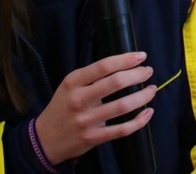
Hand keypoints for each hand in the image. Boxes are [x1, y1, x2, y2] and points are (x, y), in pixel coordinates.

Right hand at [33, 51, 156, 164]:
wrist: (44, 139)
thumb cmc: (63, 107)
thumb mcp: (70, 86)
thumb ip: (92, 76)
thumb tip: (124, 64)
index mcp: (73, 82)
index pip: (104, 66)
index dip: (126, 59)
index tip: (141, 56)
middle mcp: (79, 100)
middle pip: (116, 83)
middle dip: (138, 75)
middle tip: (148, 72)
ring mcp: (86, 120)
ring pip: (122, 106)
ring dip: (143, 97)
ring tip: (152, 90)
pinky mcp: (93, 138)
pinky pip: (122, 130)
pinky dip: (139, 121)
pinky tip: (148, 113)